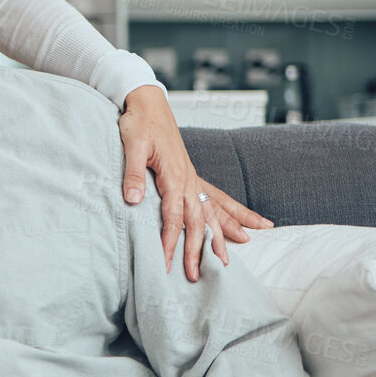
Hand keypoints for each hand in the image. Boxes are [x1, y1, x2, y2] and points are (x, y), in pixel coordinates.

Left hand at [117, 87, 271, 280]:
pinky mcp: (191, 176)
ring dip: (222, 237)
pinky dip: (231, 215)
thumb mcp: (132, 146)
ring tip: (230, 261)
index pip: (173, 217)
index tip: (166, 262)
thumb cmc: (139, 121)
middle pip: (196, 221)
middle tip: (195, 275)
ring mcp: (193, 178)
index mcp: (175, 175)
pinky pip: (216, 200)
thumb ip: (133, 174)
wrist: (149, 101)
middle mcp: (189, 179)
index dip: (169, 241)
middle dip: (197, 250)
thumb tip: (133, 201)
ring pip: (212, 213)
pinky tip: (243, 228)